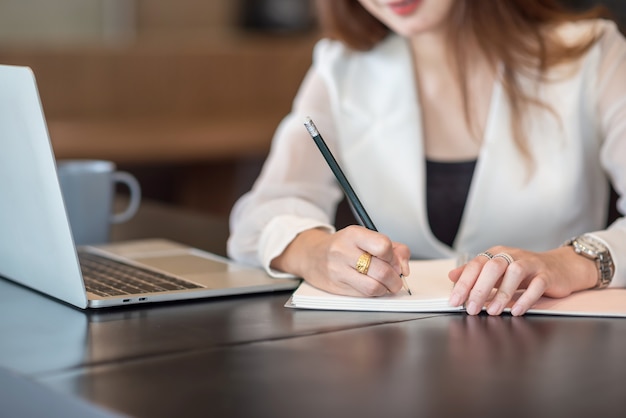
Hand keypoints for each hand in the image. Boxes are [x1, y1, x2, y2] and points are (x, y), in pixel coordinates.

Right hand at [271, 225, 410, 295]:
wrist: (311, 255)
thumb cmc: (343, 246)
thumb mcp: (366, 237)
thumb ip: (393, 248)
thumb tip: (404, 268)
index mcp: (353, 235)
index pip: (383, 246)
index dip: (394, 257)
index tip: (395, 261)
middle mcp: (343, 252)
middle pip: (382, 270)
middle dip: (395, 278)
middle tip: (396, 278)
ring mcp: (338, 271)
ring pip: (374, 287)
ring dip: (387, 289)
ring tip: (387, 284)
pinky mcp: (337, 288)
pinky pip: (364, 295)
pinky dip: (375, 293)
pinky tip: (373, 286)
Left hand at [447, 245, 597, 315]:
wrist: (559, 267)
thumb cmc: (524, 271)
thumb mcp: (496, 270)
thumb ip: (474, 273)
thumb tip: (451, 276)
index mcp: (496, 254)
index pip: (475, 265)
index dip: (463, 283)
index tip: (455, 300)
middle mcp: (512, 255)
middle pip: (492, 267)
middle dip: (479, 289)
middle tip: (472, 309)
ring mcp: (531, 264)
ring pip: (514, 273)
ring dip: (502, 294)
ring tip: (493, 311)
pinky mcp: (547, 275)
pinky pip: (537, 285)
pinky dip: (526, 298)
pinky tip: (517, 310)